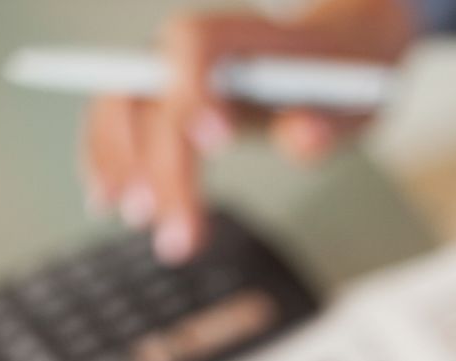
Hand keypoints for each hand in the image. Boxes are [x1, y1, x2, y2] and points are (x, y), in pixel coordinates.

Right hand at [81, 0, 417, 261]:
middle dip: (162, 166)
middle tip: (179, 233)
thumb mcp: (348, 104)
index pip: (198, 46)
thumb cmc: (340, 82)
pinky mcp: (156, 98)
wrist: (331, 60)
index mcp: (242, 33)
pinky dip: (106, 159)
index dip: (195, 90)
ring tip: (137, 221)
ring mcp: (166, 69)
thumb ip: (324, 122)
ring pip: (121, 106)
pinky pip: (115, 122)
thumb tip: (303, 137)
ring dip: (121, 165)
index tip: (214, 143)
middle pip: (155, 93)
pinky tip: (106, 200)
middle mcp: (189, 45)